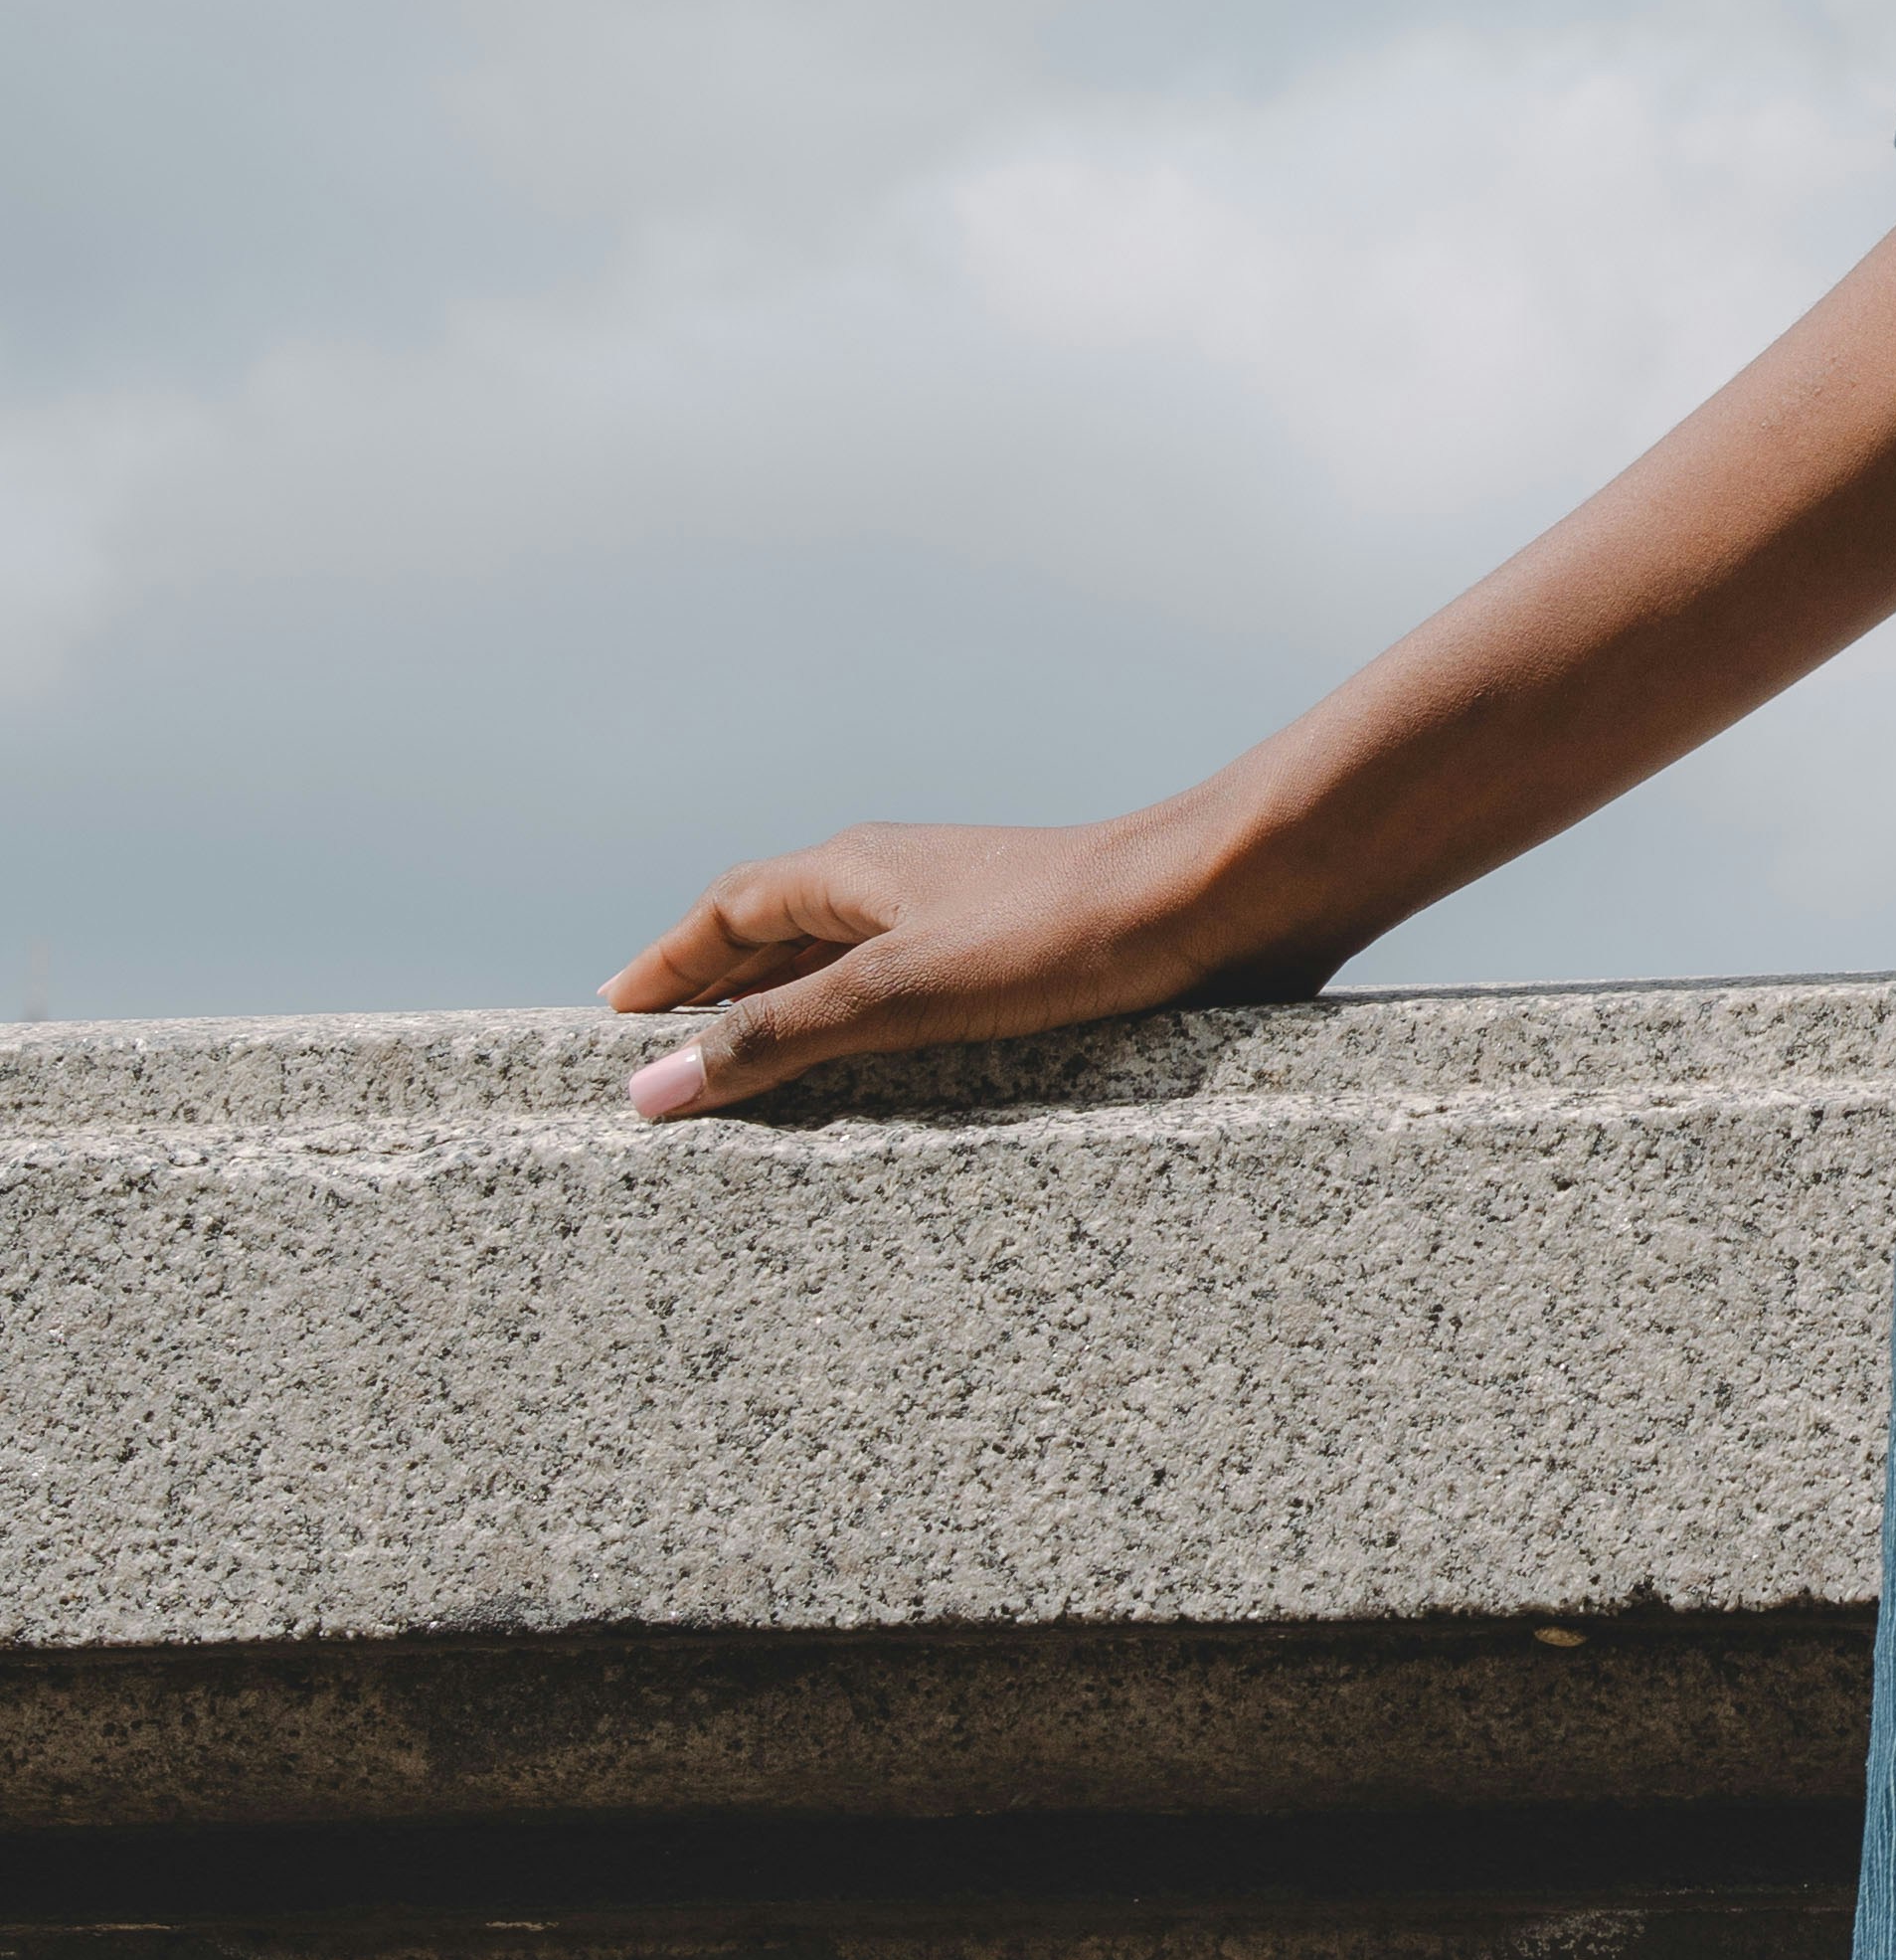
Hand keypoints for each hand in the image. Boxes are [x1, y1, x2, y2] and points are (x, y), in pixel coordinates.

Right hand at [609, 810, 1302, 1117]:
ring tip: (752, 1081)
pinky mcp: (1024, 961)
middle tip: (666, 1057)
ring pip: (851, 966)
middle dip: (720, 990)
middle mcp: (903, 885)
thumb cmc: (1060, 931)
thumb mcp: (897, 993)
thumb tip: (653, 1088)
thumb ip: (775, 1040)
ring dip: (797, 1014)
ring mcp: (964, 920)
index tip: (615, 1012)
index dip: (670, 960)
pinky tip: (884, 1085)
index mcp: (858, 871)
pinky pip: (915, 996)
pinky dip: (872, 1036)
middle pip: (782, 936)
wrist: (1217, 902)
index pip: (730, 909)